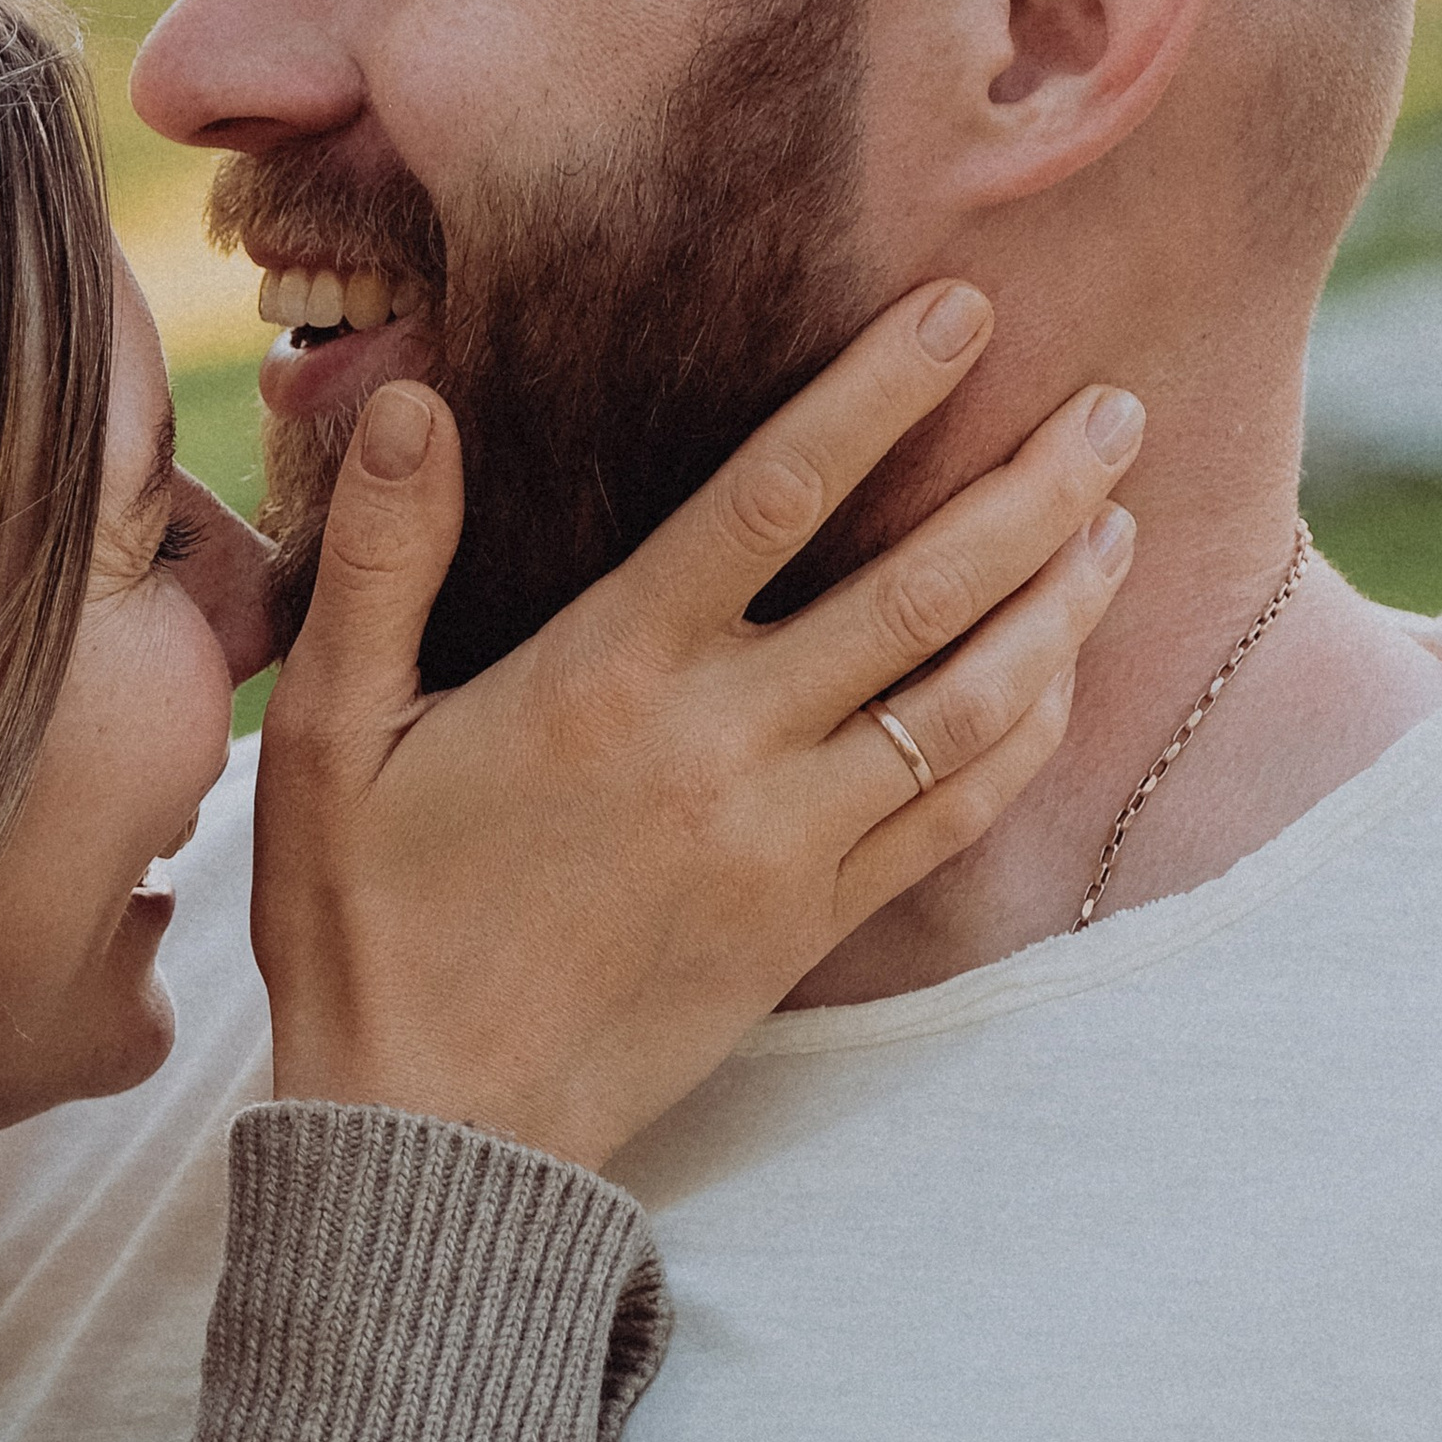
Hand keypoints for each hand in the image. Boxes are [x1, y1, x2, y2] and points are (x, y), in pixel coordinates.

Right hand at [251, 284, 1138, 1169]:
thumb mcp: (322, 733)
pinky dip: (1027, 733)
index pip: (773, 496)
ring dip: (1058, 602)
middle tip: (1114, 407)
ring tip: (1119, 520)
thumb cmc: (364, 921)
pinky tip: (1060, 674)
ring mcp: (784, 842)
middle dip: (1030, 489)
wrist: (429, 1130)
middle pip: (920, 592)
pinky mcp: (813, 924)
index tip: (963, 312)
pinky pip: (955, 815)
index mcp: (606, 673)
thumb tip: (415, 406)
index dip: (879, 394)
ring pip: (969, 703)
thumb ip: (384, 561)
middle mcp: (721, 747)